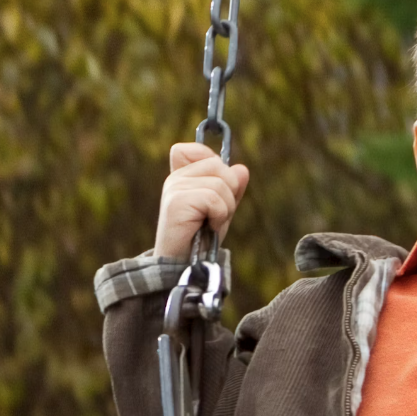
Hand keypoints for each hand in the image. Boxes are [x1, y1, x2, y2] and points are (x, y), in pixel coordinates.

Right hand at [155, 142, 249, 259]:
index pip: (195, 149)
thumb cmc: (201, 239)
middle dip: (229, 193)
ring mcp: (174, 188)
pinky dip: (220, 216)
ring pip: (220, 183)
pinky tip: (208, 228)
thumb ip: (231, 188)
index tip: (216, 189)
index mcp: (182, 176)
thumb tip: (242, 169)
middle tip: (217, 215)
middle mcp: (175, 178)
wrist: (183, 266)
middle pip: (219, 166)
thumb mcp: (221, 210)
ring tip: (211, 223)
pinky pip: (215, 199)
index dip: (213, 162)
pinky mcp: (177, 202)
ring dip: (225, 208)